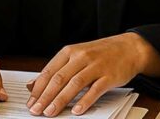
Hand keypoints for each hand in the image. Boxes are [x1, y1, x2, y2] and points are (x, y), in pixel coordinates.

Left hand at [27, 33, 159, 116]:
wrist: (129, 48)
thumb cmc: (100, 54)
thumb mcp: (77, 55)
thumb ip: (57, 69)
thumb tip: (33, 85)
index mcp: (70, 51)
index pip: (49, 71)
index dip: (38, 88)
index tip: (30, 102)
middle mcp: (81, 57)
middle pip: (59, 79)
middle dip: (45, 97)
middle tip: (36, 111)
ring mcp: (96, 66)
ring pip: (74, 84)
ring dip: (61, 100)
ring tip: (51, 112)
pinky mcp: (109, 75)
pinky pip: (95, 90)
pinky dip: (85, 101)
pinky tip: (77, 111)